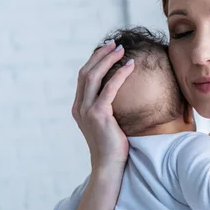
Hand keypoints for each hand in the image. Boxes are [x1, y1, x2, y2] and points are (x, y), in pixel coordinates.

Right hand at [71, 41, 134, 171]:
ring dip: (108, 60)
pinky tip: (130, 66)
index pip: (83, 77)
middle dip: (100, 55)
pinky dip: (120, 74)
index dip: (94, 61)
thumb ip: (106, 108)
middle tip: (115, 44)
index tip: (108, 50)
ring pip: (94, 76)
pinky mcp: (99, 115)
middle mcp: (79, 107)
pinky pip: (109, 88)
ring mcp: (87, 110)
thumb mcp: (106, 123)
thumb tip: (118, 95)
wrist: (109, 165)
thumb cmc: (113, 145)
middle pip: (86, 72)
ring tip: (121, 50)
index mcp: (79, 107)